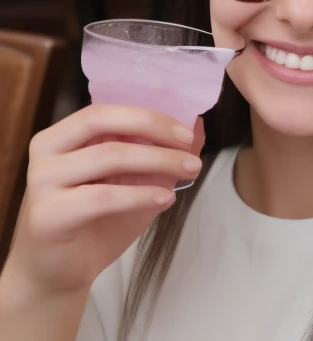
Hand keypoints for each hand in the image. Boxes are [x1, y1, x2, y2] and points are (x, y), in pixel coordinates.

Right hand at [2, 105, 203, 298]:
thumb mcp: (130, 183)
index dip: (148, 114)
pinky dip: (140, 195)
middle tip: (189, 144)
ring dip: (157, 160)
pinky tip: (165, 199)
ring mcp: (42, 181)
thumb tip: (197, 126)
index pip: (105, 109)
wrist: (56, 276)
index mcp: (61, 135)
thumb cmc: (94, 223)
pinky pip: (103, 196)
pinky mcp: (48, 215)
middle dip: (152, 126)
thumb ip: (156, 153)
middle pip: (101, 120)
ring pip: (108, 155)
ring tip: (189, 170)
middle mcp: (46, 151)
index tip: (187, 129)